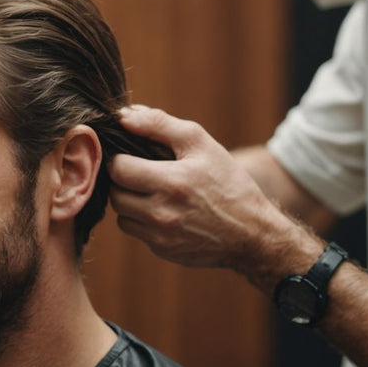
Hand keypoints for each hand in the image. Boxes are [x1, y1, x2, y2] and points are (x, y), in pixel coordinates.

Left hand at [108, 106, 312, 281]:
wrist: (253, 232)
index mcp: (171, 182)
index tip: (132, 156)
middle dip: (124, 181)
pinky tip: (164, 211)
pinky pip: (136, 231)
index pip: (117, 168)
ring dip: (131, 202)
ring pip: (122, 215)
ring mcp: (161, 236)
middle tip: (142, 173)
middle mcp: (162, 213)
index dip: (120, 158)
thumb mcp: (201, 144)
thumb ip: (159, 124)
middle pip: (115, 193)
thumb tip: (123, 116)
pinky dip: (143, 220)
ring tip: (154, 192)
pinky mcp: (162, 250)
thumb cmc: (227, 182)